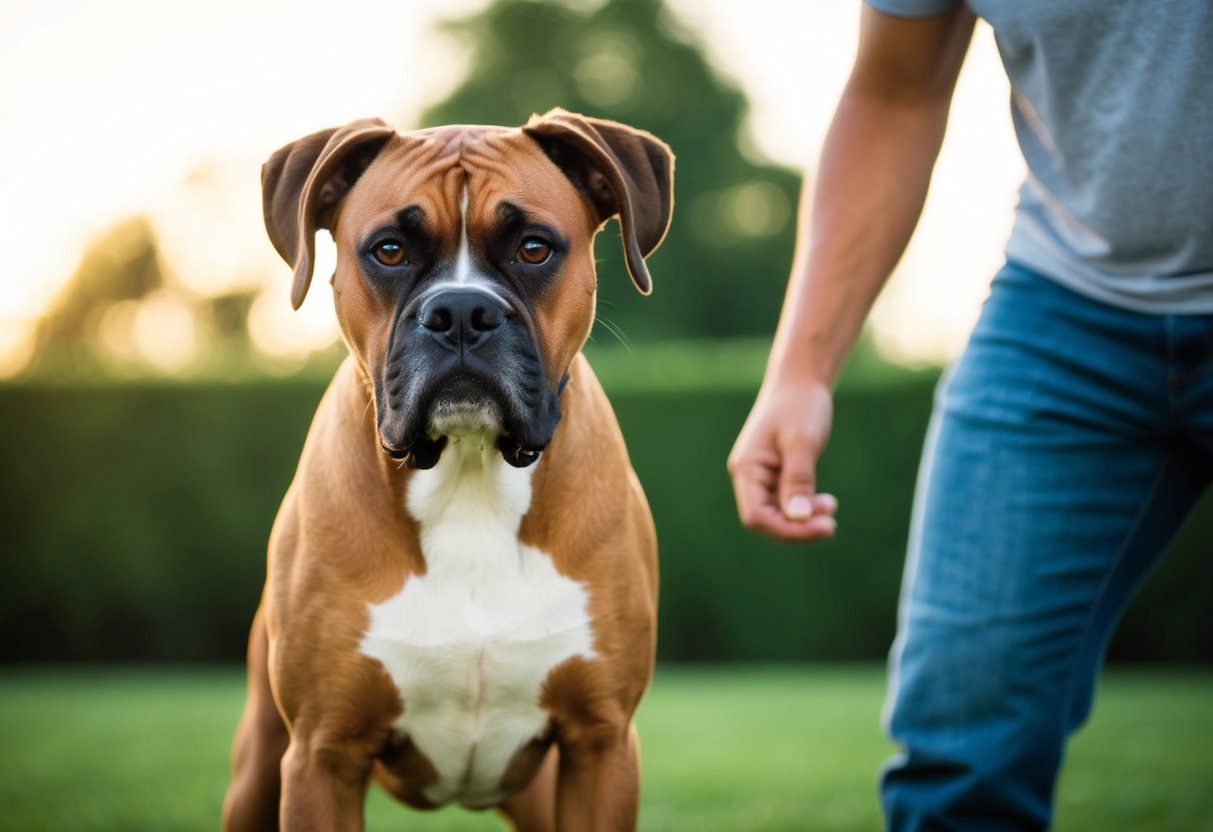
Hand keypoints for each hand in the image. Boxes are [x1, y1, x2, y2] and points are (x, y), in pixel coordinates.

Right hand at [728, 380, 837, 541]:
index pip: (757, 516)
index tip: (823, 526)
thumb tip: (798, 519)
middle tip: (832, 523)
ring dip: (803, 519)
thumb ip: (798, 480)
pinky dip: (805, 507)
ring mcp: (761, 476)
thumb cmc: (800, 405)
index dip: (788, 530)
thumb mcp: (802, 442)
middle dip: (797, 528)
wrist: (800, 380)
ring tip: (831, 508)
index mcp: (746, 468)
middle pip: (766, 520)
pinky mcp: (776, 475)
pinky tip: (825, 502)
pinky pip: (786, 502)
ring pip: (777, 514)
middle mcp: (749, 476)